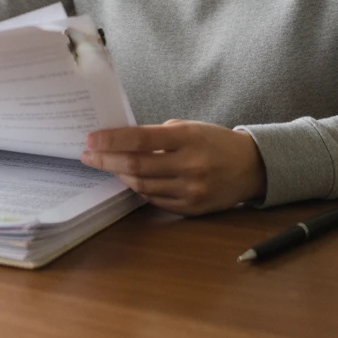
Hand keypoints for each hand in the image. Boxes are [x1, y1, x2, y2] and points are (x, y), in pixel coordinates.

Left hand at [80, 119, 266, 215]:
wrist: (250, 167)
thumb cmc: (214, 141)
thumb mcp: (189, 127)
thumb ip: (159, 135)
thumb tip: (122, 141)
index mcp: (187, 138)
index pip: (141, 139)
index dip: (112, 140)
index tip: (91, 139)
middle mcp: (189, 166)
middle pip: (136, 165)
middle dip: (106, 160)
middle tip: (88, 155)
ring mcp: (190, 190)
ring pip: (142, 186)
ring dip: (120, 175)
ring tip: (107, 164)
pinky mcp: (191, 209)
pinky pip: (155, 200)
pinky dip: (139, 188)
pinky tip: (130, 178)